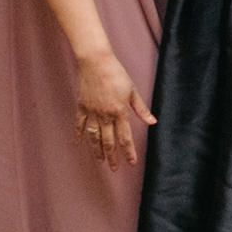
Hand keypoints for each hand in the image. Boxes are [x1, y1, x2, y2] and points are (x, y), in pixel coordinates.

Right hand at [74, 48, 154, 168]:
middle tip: (114, 168)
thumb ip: (141, 109)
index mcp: (120, 112)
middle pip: (109, 142)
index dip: (128, 152)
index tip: (131, 163)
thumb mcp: (133, 91)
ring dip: (97, 150)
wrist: (96, 62)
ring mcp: (92, 113)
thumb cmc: (116, 74)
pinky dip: (79, 135)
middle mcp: (105, 116)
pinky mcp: (82, 107)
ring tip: (99, 160)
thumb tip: (152, 122)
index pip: (125, 138)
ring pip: (94, 137)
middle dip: (112, 157)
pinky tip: (79, 143)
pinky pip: (79, 125)